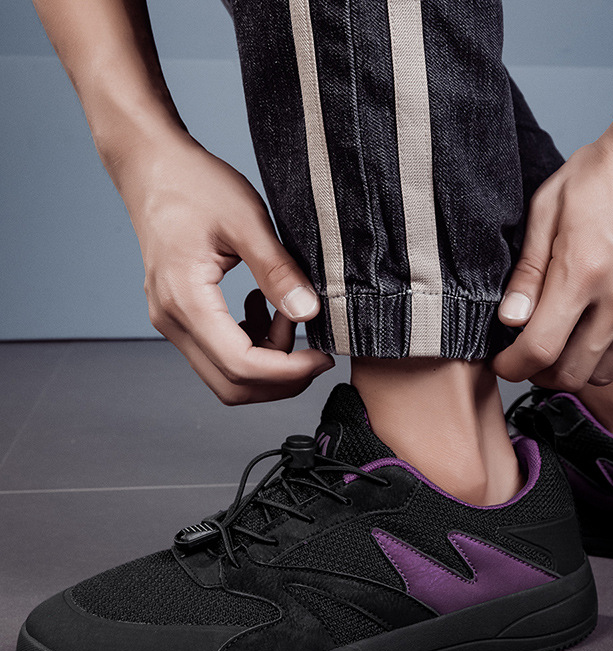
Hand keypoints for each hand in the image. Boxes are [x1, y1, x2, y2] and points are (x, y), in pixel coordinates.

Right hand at [119, 135, 333, 404]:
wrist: (150, 165)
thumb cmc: (193, 184)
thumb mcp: (246, 220)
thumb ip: (278, 271)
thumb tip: (308, 313)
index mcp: (185, 300)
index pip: (241, 365)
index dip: (289, 371)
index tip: (323, 357)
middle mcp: (172, 320)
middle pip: (231, 385)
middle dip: (280, 379)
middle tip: (314, 351)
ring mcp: (171, 320)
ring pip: (225, 373)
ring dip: (266, 361)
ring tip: (288, 314)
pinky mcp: (180, 314)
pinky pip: (218, 352)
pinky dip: (251, 345)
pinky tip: (265, 309)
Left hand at [493, 130, 612, 388]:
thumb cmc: (605, 175)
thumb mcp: (547, 210)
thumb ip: (528, 272)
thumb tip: (510, 320)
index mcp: (582, 272)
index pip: (539, 350)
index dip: (513, 367)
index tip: (506, 364)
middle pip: (571, 374)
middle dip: (541, 372)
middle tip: (534, 352)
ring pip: (605, 373)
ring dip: (579, 366)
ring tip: (570, 339)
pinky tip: (606, 334)